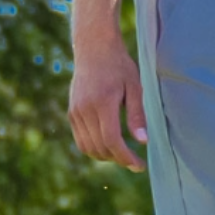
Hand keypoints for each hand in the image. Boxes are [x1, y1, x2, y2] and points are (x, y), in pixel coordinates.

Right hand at [66, 30, 146, 167]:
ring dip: (106, 156)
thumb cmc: (119, 65)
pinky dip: (94, 148)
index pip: (112, 140)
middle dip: (119, 159)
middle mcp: (85, 109)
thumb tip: (142, 141)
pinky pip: (81, 140)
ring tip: (122, 154)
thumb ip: (137, 115)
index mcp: (103, 102)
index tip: (139, 166)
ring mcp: (75, 112)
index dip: (126, 157)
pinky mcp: (71, 113)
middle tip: (135, 161)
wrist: (93, 48)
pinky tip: (108, 145)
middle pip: (100, 147)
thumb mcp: (134, 87)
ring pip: (88, 147)